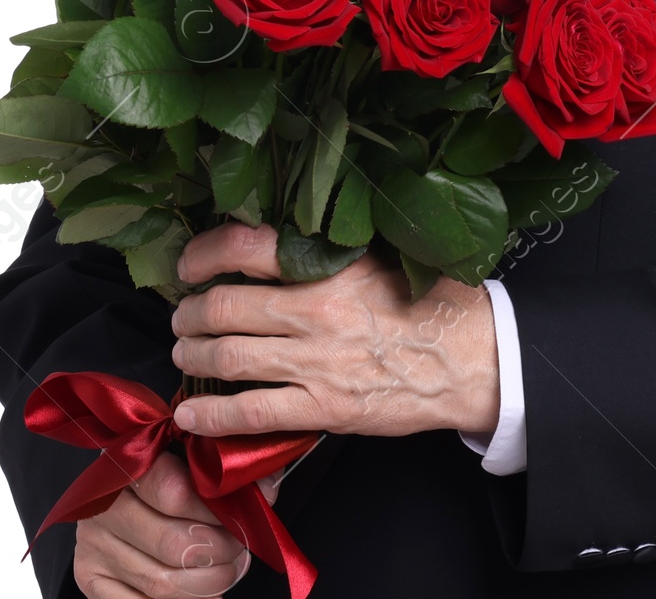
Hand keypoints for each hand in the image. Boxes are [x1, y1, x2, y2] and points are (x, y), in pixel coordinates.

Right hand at [72, 449, 277, 597]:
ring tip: (231, 570)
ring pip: (162, 582)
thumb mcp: (188, 456)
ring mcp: (92, 545)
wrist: (119, 496)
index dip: (218, 510)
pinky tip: (206, 593)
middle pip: (173, 544)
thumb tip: (266, 489)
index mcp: (127, 464)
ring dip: (208, 583)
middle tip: (243, 549)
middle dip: (220, 551)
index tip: (246, 514)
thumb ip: (223, 466)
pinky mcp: (90, 579)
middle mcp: (102, 506)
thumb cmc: (165, 471)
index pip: (174, 493)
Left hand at [170, 222, 499, 441]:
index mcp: (330, 265)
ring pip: (229, 357)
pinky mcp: (323, 408)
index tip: (188, 264)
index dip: (204, 254)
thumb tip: (278, 241)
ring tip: (184, 353)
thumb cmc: (432, 301)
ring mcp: (316, 362)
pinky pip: (252, 413)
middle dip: (191, 312)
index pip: (247, 248)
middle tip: (182, 315)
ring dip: (194, 355)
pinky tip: (193, 413)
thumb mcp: (383, 256)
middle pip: (226, 306)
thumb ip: (332, 251)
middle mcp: (315, 310)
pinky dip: (213, 414)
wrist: (472, 359)